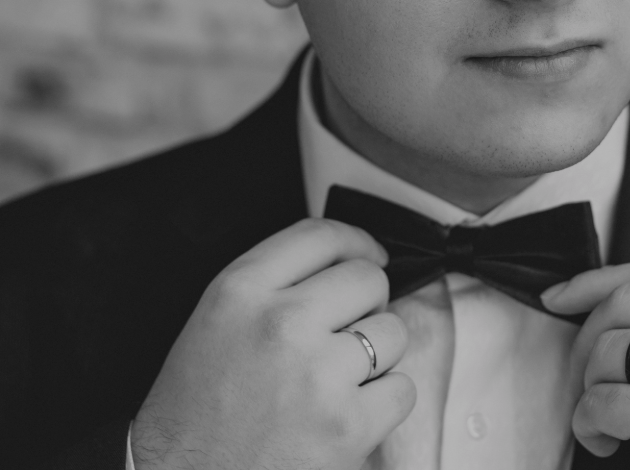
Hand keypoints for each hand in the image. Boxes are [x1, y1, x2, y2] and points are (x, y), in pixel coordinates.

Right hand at [131, 219, 415, 469]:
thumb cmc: (195, 416)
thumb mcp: (216, 324)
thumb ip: (273, 284)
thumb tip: (343, 262)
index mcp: (240, 291)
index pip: (321, 236)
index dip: (356, 242)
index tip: (369, 254)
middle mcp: (280, 323)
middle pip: (367, 279)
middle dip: (367, 304)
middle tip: (344, 334)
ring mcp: (317, 373)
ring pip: (392, 331)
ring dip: (378, 355)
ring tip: (340, 380)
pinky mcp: (347, 425)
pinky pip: (402, 388)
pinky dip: (386, 403)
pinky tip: (350, 414)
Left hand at [542, 260, 629, 469]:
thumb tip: (605, 298)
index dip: (598, 280)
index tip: (562, 295)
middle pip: (626, 300)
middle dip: (586, 336)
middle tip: (583, 372)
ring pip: (608, 348)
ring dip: (591, 386)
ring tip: (611, 419)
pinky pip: (599, 401)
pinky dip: (588, 423)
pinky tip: (607, 441)